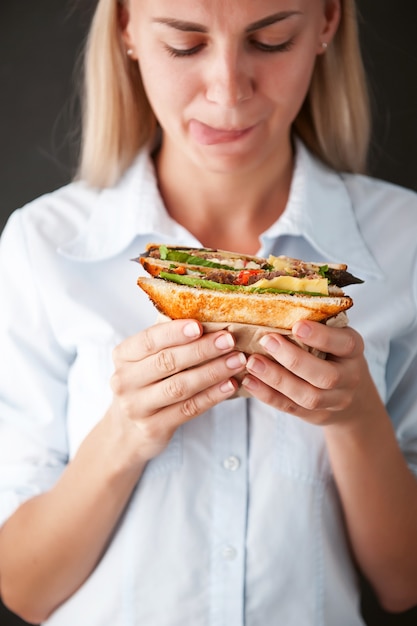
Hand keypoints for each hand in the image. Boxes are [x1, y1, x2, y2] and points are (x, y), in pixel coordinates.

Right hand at [108, 319, 246, 464]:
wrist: (128, 430)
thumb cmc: (146, 383)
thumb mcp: (146, 360)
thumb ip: (168, 342)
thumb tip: (210, 319)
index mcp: (123, 356)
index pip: (149, 340)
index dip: (174, 332)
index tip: (199, 325)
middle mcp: (125, 381)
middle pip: (167, 362)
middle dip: (201, 350)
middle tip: (229, 341)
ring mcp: (137, 407)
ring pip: (180, 387)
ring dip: (212, 372)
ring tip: (237, 361)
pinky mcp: (153, 428)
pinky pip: (188, 409)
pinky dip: (212, 396)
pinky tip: (230, 385)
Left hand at [242, 320, 371, 427]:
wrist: (353, 397)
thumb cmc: (335, 354)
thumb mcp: (336, 336)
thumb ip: (317, 322)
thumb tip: (279, 294)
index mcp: (353, 350)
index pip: (344, 344)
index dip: (322, 336)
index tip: (297, 325)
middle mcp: (349, 377)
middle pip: (325, 376)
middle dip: (294, 359)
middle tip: (267, 341)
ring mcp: (334, 400)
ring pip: (308, 396)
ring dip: (277, 379)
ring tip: (252, 363)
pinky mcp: (316, 416)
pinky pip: (291, 408)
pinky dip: (268, 395)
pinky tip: (249, 381)